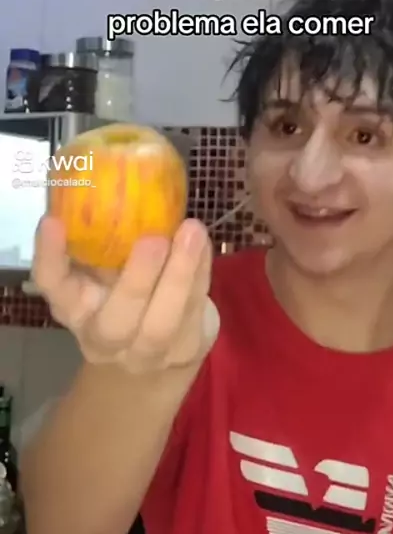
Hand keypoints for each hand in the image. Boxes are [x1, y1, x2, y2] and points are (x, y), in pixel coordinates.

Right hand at [32, 216, 217, 373]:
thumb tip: (114, 178)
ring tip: (192, 231)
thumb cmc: (125, 295)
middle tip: (153, 238)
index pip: (52, 286)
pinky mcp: (184, 350)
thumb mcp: (105, 271)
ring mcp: (146, 352)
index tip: (53, 220)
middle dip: (136, 280)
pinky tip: (202, 243)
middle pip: (115, 322)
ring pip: (162, 323)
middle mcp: (104, 335)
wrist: (157, 354)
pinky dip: (200, 273)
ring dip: (180, 274)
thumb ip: (105, 240)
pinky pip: (194, 311)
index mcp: (75, 307)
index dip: (48, 256)